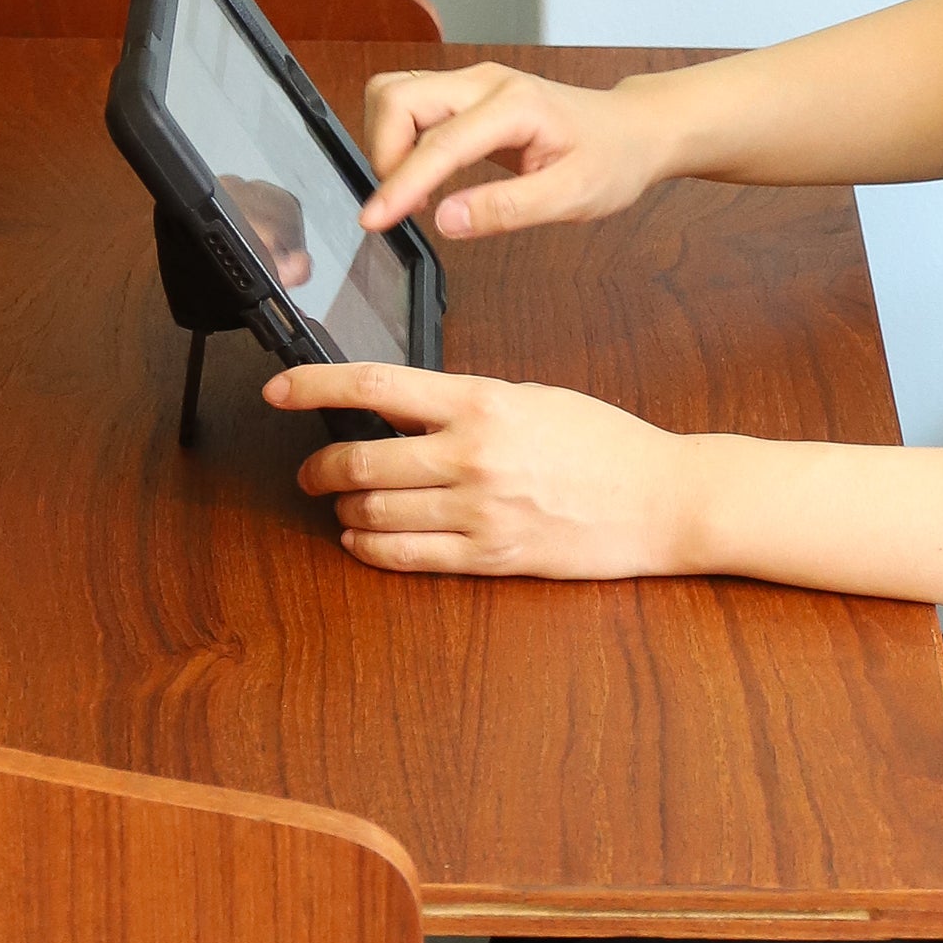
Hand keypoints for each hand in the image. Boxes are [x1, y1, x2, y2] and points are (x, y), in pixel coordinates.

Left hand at [264, 359, 710, 579]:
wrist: (663, 498)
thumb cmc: (604, 445)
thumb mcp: (530, 398)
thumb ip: (463, 403)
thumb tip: (398, 408)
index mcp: (482, 402)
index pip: (374, 385)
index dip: (313, 386)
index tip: (279, 389)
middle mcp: (472, 456)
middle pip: (360, 459)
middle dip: (321, 467)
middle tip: (312, 470)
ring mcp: (478, 511)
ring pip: (375, 512)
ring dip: (345, 508)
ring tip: (342, 504)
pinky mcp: (489, 556)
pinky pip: (405, 557)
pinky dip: (369, 547)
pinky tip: (362, 538)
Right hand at [360, 59, 671, 243]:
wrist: (632, 130)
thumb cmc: (612, 159)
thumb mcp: (573, 196)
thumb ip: (508, 209)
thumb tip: (447, 220)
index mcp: (514, 105)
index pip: (438, 143)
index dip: (401, 185)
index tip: (374, 220)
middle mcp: (485, 83)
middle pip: (398, 97)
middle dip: (383, 153)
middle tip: (400, 204)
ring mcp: (472, 83)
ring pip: (396, 93)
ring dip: (386, 142)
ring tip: (411, 188)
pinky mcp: (464, 94)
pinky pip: (410, 103)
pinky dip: (399, 137)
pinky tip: (422, 173)